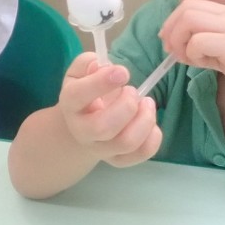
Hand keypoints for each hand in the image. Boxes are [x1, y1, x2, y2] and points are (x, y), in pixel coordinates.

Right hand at [57, 52, 161, 167]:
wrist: (83, 125)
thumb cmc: (86, 93)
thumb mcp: (81, 72)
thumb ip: (89, 64)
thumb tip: (104, 65)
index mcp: (71, 104)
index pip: (77, 96)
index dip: (100, 82)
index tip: (123, 72)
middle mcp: (82, 131)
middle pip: (104, 127)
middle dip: (126, 105)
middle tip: (132, 91)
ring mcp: (101, 149)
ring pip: (126, 142)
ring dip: (145, 119)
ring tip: (146, 103)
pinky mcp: (119, 160)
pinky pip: (142, 154)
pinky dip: (154, 136)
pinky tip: (149, 120)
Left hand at [159, 0, 224, 114]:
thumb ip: (210, 48)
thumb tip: (183, 49)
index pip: (192, 4)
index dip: (174, 22)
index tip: (171, 43)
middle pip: (187, 7)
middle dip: (171, 29)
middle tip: (172, 52)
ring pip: (189, 19)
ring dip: (179, 40)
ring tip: (187, 59)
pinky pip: (199, 40)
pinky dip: (193, 53)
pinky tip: (204, 65)